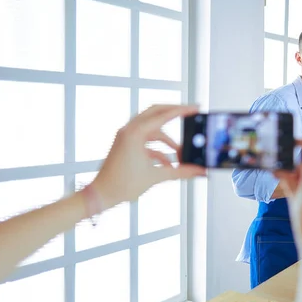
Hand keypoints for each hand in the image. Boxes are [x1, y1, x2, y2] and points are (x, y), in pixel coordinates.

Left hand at [91, 105, 206, 207]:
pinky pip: (146, 139)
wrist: (102, 193)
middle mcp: (129, 130)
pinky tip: (168, 162)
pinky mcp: (126, 144)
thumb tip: (199, 171)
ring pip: (152, 128)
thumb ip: (181, 172)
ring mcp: (126, 136)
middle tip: (190, 114)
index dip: (182, 111)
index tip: (195, 108)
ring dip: (166, 137)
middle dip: (174, 113)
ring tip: (180, 151)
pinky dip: (158, 147)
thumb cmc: (122, 185)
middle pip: (156, 113)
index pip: (163, 115)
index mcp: (135, 133)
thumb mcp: (156, 176)